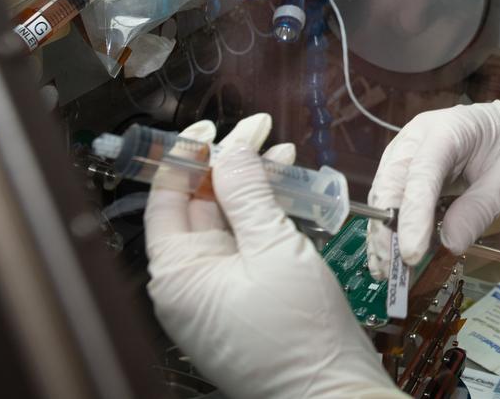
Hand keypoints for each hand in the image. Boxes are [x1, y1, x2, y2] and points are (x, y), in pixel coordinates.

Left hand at [144, 113, 404, 398]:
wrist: (331, 393)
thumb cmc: (299, 335)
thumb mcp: (275, 249)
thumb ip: (249, 193)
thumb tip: (230, 150)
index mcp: (177, 275)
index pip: (168, 198)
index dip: (192, 156)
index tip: (220, 127)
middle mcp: (187, 286)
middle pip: (198, 207)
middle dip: (230, 166)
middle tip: (261, 132)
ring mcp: (214, 296)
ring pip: (226, 225)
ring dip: (252, 188)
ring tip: (283, 155)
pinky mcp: (241, 303)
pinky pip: (244, 249)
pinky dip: (262, 219)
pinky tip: (286, 193)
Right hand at [366, 100, 499, 276]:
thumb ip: (479, 209)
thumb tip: (450, 244)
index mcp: (447, 130)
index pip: (422, 173)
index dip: (413, 214)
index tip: (411, 253)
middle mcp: (417, 137)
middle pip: (392, 182)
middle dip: (388, 230)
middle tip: (395, 270)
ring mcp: (407, 150)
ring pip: (384, 192)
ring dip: (383, 233)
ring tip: (388, 270)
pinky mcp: (405, 167)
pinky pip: (391, 198)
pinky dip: (389, 227)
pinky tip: (390, 255)